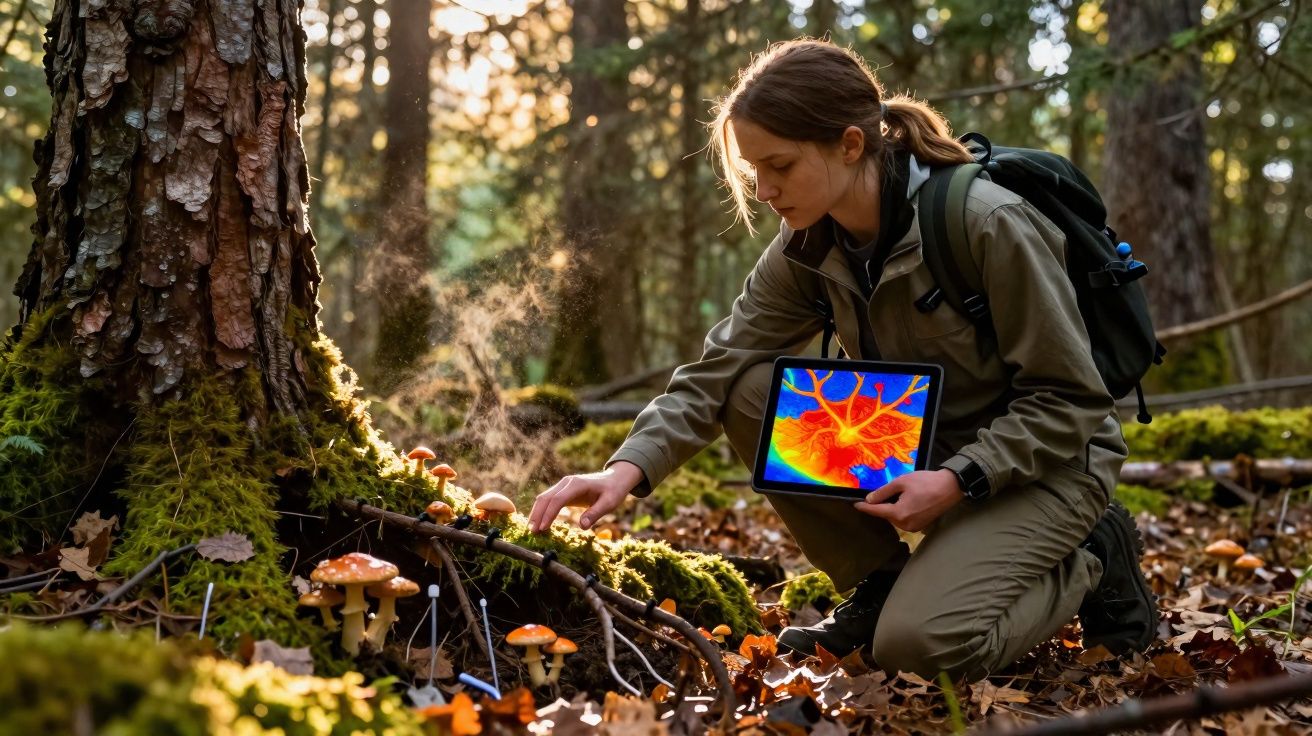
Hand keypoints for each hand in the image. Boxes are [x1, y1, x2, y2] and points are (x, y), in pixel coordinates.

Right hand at [528, 461, 642, 532]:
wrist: (614, 479)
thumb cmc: (613, 491)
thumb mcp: (609, 503)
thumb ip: (595, 513)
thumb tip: (582, 526)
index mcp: (577, 484)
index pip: (558, 499)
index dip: (549, 514)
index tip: (542, 528)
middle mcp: (567, 482)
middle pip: (546, 498)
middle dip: (537, 515)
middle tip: (532, 532)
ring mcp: (563, 485)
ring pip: (544, 498)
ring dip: (537, 513)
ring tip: (532, 530)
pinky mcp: (563, 491)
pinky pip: (549, 500)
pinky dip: (542, 511)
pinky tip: (539, 523)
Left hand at [853, 469, 962, 531]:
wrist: (950, 487)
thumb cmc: (926, 482)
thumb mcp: (901, 482)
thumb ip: (883, 492)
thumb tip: (869, 499)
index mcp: (899, 514)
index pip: (876, 511)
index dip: (865, 507)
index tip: (855, 504)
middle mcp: (905, 525)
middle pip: (886, 515)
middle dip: (882, 505)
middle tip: (884, 492)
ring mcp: (914, 527)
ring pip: (895, 517)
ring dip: (893, 508)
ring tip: (900, 494)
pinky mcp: (920, 526)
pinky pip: (904, 519)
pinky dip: (902, 511)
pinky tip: (907, 500)